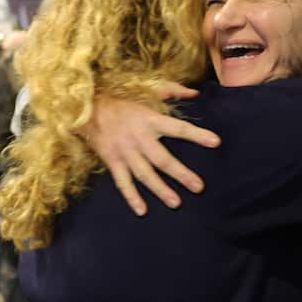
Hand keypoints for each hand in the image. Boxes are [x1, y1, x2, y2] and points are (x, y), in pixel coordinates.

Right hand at [81, 83, 220, 215]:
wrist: (87, 109)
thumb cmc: (121, 102)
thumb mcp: (147, 91)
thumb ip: (172, 91)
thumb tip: (195, 92)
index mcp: (150, 120)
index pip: (178, 128)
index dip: (197, 135)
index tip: (215, 142)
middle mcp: (139, 138)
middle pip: (163, 160)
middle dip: (181, 174)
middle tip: (198, 187)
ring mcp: (125, 152)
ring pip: (145, 175)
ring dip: (160, 190)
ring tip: (176, 203)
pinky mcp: (112, 162)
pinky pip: (123, 183)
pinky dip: (131, 197)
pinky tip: (142, 210)